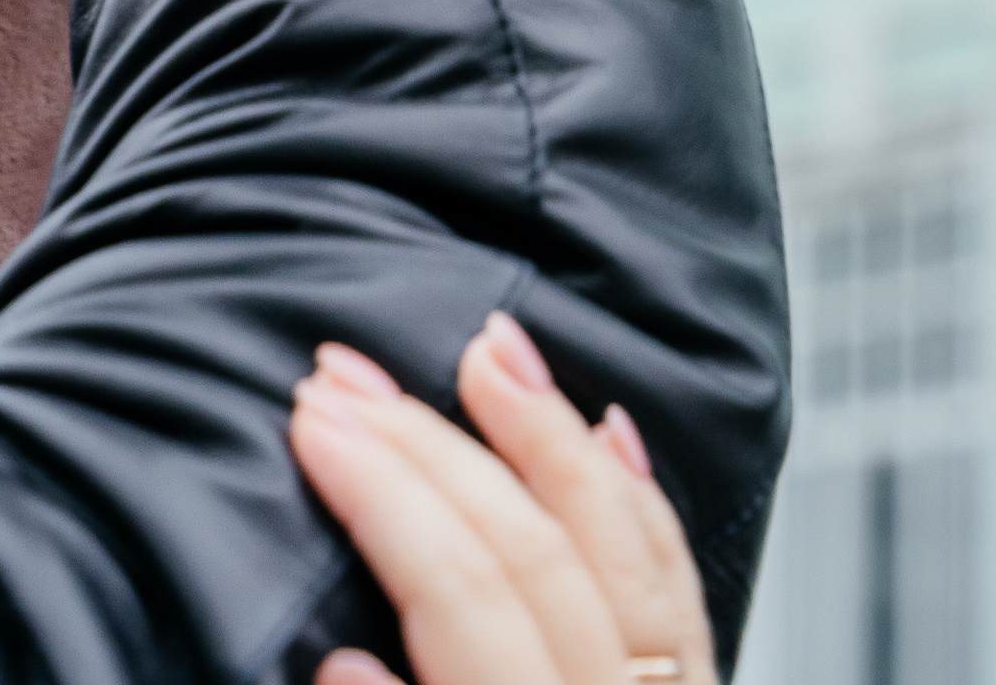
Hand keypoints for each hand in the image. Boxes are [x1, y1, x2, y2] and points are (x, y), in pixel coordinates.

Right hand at [289, 313, 718, 684]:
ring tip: (490, 343)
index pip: (460, 599)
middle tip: (345, 373)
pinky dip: (642, 503)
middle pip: (528, 554)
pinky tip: (614, 428)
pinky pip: (682, 588)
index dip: (383, 499)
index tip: (313, 418)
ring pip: (619, 546)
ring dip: (549, 436)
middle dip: (428, 450)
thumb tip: (343, 663)